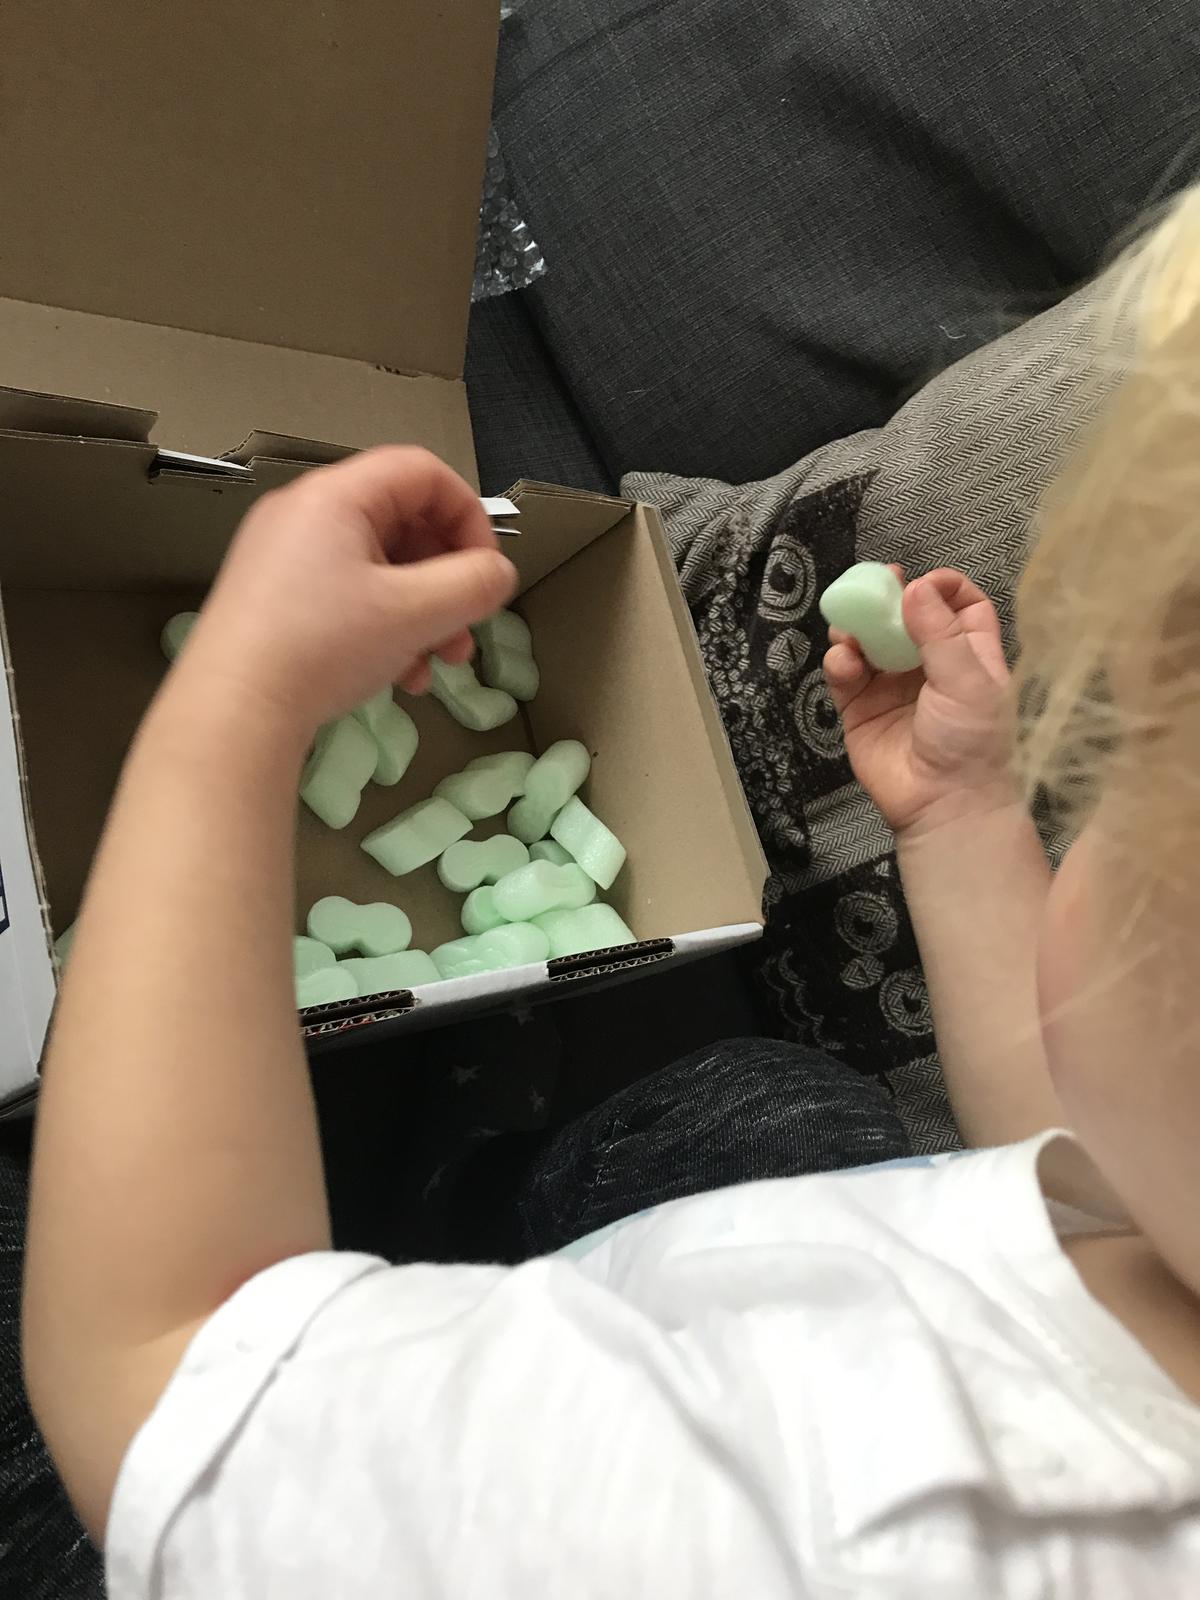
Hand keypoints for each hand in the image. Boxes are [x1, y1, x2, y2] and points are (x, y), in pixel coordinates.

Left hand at [176, 447, 515, 738]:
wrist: (232, 712)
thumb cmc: (321, 648)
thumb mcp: (414, 614)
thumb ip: (472, 585)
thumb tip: (498, 573)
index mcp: (335, 496)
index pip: (423, 473)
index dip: (468, 515)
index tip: (485, 570)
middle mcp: (305, 514)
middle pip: (403, 522)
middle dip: (447, 579)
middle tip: (467, 629)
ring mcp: (284, 557)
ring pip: (379, 567)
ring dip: (423, 612)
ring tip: (438, 663)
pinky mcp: (274, 598)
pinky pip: (348, 595)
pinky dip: (384, 627)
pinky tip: (400, 676)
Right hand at [823, 567, 1016, 837]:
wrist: (943, 804)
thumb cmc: (970, 741)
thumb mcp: (967, 681)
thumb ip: (940, 633)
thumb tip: (914, 587)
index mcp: (968, 654)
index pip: (960, 605)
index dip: (943, 587)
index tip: (922, 582)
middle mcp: (929, 665)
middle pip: (907, 616)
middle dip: (889, 598)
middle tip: (874, 585)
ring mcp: (891, 686)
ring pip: (869, 640)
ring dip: (857, 627)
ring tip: (851, 627)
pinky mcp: (859, 709)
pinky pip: (844, 674)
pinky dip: (840, 662)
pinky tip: (844, 660)